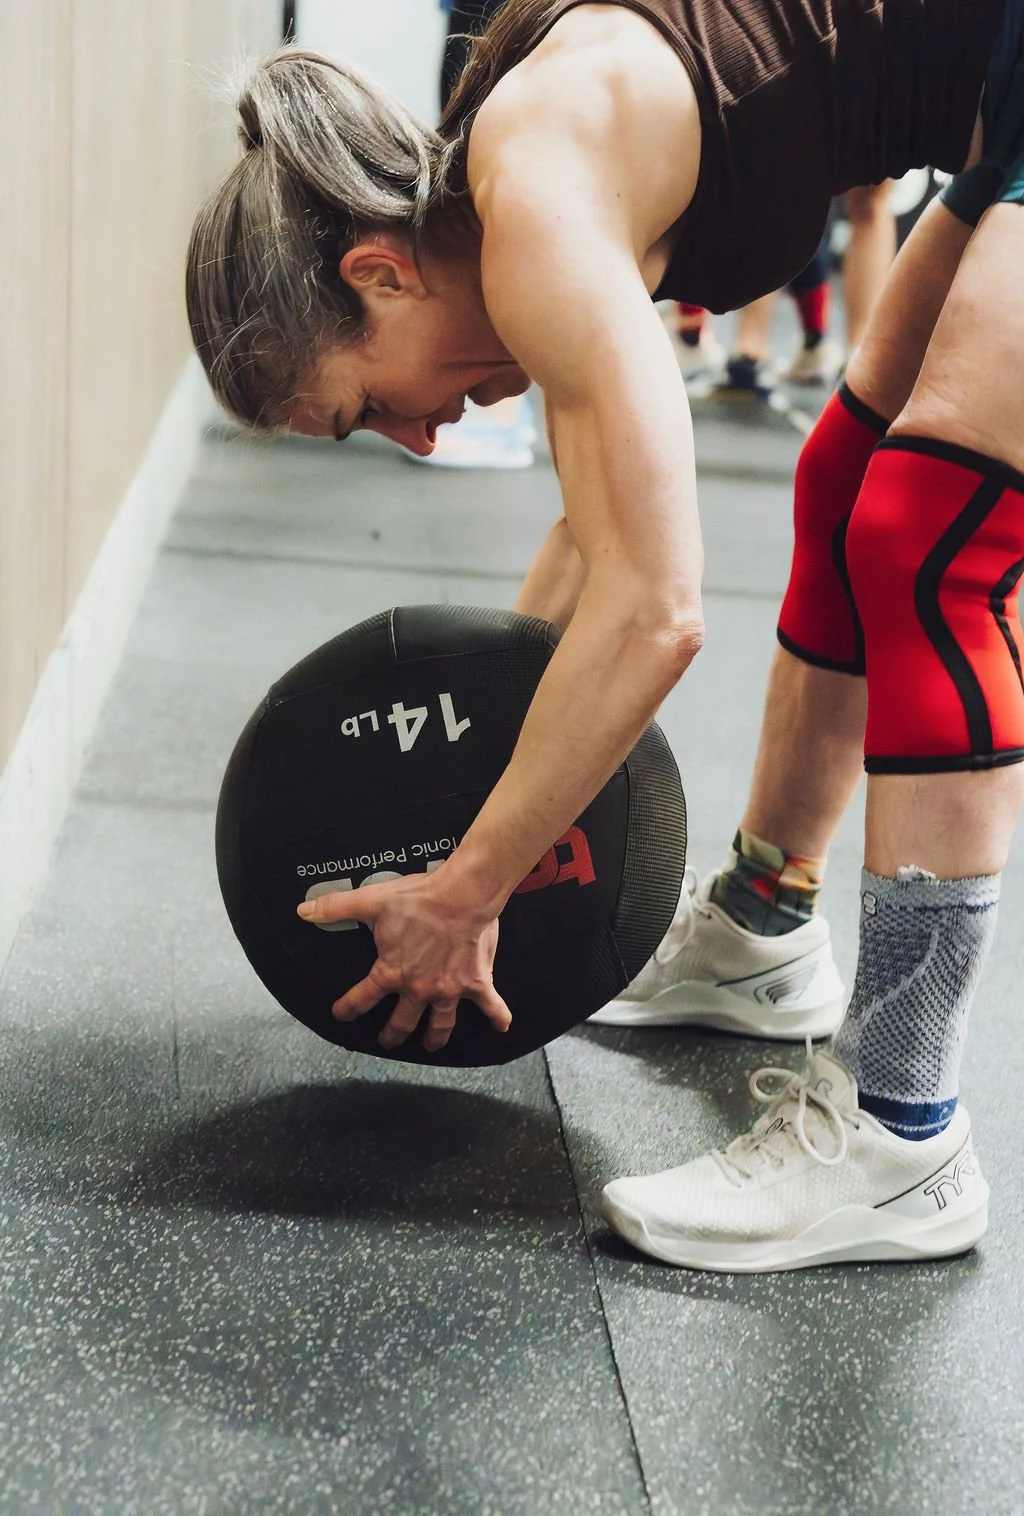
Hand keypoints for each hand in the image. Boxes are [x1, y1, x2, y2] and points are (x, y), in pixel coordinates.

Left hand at [296, 869, 511, 1053]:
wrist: (462, 895)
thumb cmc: (418, 898)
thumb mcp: (371, 901)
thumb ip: (336, 907)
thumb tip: (303, 911)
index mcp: (391, 972)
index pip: (362, 997)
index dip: (348, 1007)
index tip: (340, 1014)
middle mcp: (419, 989)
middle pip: (402, 1021)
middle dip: (392, 1034)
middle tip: (388, 1040)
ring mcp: (448, 990)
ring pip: (441, 1024)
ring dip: (435, 1037)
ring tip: (432, 1046)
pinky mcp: (476, 983)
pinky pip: (490, 1005)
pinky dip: (497, 1017)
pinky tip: (502, 1027)